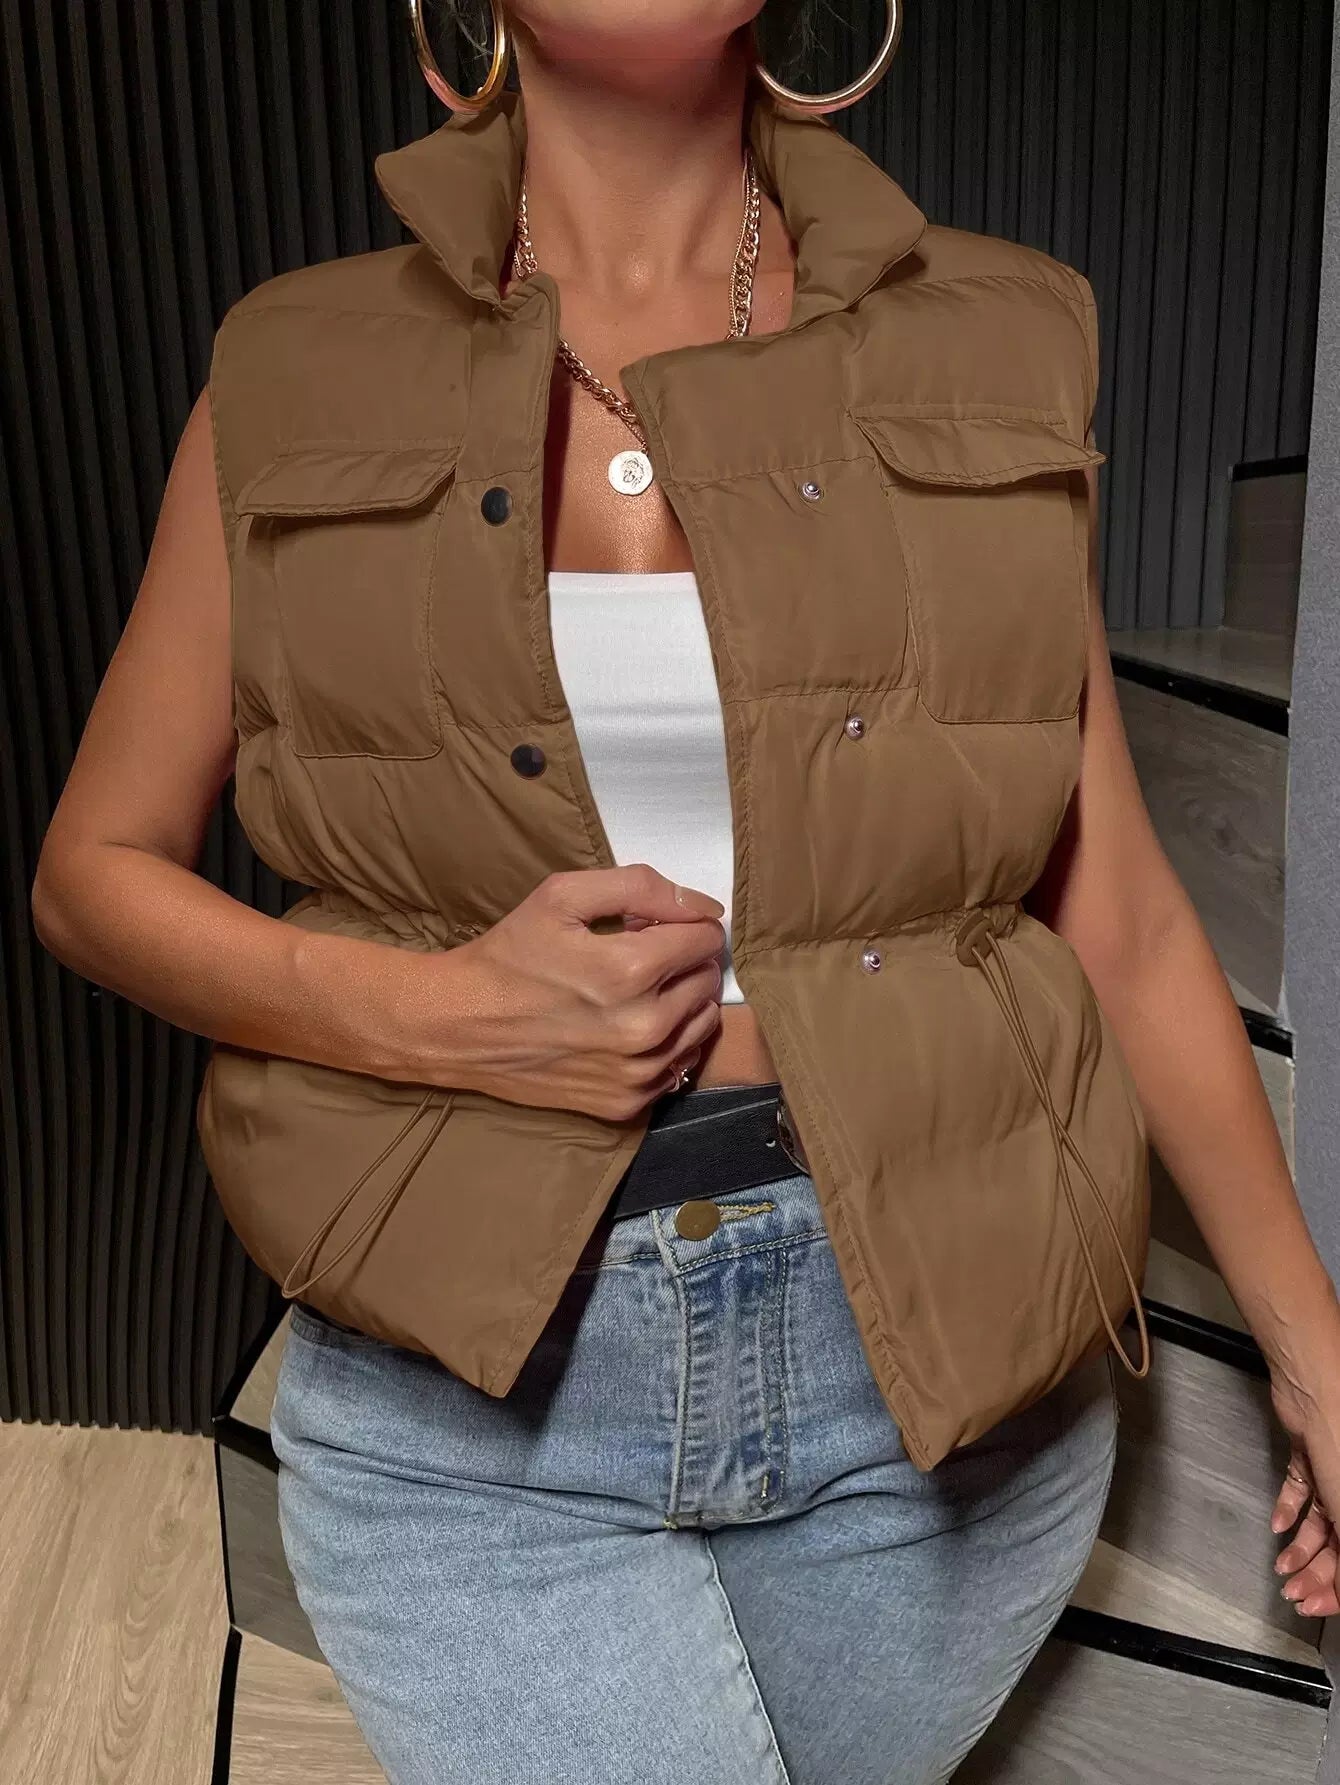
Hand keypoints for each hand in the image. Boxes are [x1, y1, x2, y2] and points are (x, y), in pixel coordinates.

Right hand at [417, 864, 725, 1121]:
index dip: (683, 923)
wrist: (458, 1026)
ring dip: (680, 1002)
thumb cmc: (509, 955)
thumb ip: (640, 887)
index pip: (705, 938)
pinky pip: (678, 1066)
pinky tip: (626, 1030)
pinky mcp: (625, 1103)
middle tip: (636, 957)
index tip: (652, 926)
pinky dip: (665, 1044)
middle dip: (682, 961)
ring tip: (634, 993)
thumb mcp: (561, 895)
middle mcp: (643, 1028)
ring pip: (701, 1026)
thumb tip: (703, 906)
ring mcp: (637, 1073)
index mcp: (631, 971)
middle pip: (707, 981)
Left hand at [1270, 1364, 1339, 1616]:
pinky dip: (1290, 1509)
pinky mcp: (1312, 1455)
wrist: (1317, 1388)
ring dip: (1301, 1548)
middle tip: (1293, 1592)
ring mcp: (1338, 1473)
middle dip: (1319, 1574)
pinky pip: (1303, 1490)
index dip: (1338, 1589)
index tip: (1315, 1606)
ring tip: (1281, 1565)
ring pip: (1323, 1523)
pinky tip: (1277, 1525)